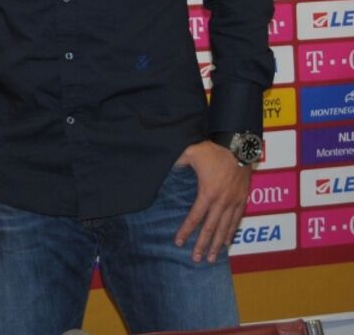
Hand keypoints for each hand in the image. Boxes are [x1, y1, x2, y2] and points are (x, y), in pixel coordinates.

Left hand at [173, 140, 251, 262]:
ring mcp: (234, 201)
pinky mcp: (243, 199)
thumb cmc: (213, 149)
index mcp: (208, 192)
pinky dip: (231, 233)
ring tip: (211, 258)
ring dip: (218, 244)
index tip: (179, 243)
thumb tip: (163, 166)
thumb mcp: (191, 152)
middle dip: (203, 245)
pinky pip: (237, 220)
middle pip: (211, 228)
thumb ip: (177, 161)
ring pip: (226, 228)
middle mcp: (222, 201)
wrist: (239, 146)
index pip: (195, 217)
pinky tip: (227, 242)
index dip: (186, 231)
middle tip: (196, 259)